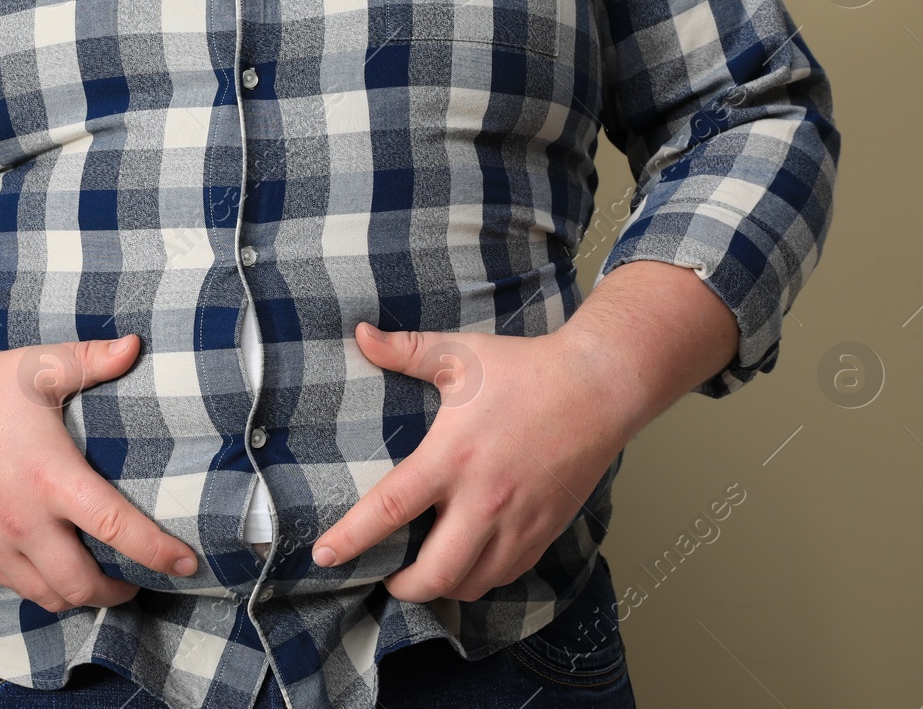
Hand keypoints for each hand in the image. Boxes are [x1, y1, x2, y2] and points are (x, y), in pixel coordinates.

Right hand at [0, 306, 198, 612]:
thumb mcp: (40, 366)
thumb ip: (92, 360)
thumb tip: (136, 345)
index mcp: (50, 476)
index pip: (115, 527)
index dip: (158, 552)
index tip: (188, 562)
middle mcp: (25, 518)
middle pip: (83, 583)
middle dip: (122, 591)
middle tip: (146, 578)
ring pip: (50, 596)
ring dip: (84, 597)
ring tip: (108, 581)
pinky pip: (20, 587)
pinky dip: (48, 591)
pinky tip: (63, 573)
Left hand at [309, 321, 630, 602]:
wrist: (599, 387)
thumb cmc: (526, 369)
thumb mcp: (460, 355)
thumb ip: (406, 351)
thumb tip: (361, 333)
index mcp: (452, 458)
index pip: (390, 510)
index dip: (352, 539)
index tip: (323, 556)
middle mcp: (484, 500)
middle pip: (434, 574)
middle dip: (402, 588)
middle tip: (385, 577)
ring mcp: (518, 521)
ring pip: (472, 583)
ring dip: (443, 587)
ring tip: (424, 574)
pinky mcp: (545, 530)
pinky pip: (506, 574)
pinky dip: (481, 578)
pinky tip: (468, 563)